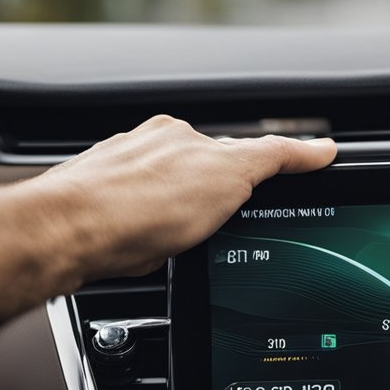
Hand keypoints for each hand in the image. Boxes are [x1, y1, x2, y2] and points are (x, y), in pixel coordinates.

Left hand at [30, 115, 336, 280]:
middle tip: (214, 234)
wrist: (68, 235)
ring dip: (174, 225)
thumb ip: (275, 159)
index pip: (240, 153)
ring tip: (170, 245)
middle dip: (212, 211)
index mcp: (181, 136)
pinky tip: (142, 252)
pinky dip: (144, 240)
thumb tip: (320, 148)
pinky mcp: (96, 211)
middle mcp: (149, 150)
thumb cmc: (139, 206)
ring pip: (165, 206)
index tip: (298, 175)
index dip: (266, 175)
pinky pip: (134, 227)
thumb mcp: (229, 175)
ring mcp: (119, 179)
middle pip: (202, 182)